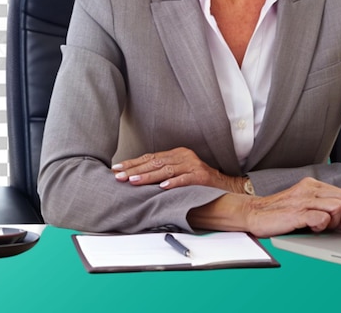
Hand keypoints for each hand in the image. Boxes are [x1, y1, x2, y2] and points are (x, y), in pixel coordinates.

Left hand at [111, 147, 244, 192]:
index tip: (117, 169)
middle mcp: (183, 156)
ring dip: (148, 176)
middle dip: (135, 170)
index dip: (133, 163)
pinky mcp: (201, 176)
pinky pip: (185, 179)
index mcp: (176, 154)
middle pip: (155, 162)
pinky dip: (173, 183)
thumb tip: (135, 179)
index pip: (150, 157)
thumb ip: (162, 173)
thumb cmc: (197, 181)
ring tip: (134, 181)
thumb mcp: (179, 173)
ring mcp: (192, 165)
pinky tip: (162, 187)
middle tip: (119, 176)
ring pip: (166, 170)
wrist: (223, 186)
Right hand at [188, 177, 340, 237]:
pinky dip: (322, 225)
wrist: (254, 213)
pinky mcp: (296, 212)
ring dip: (335, 221)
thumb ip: (323, 206)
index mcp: (313, 185)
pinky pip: (320, 217)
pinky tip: (313, 228)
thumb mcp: (305, 205)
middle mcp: (310, 189)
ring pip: (336, 206)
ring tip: (322, 227)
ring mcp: (303, 200)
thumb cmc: (280, 212)